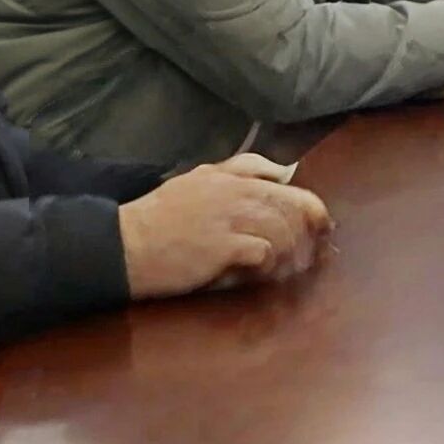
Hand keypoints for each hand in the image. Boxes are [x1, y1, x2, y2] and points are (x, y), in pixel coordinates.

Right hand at [120, 157, 332, 297]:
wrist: (122, 246)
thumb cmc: (157, 219)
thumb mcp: (196, 181)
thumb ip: (239, 171)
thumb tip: (284, 171)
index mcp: (227, 176)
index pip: (283, 179)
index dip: (309, 204)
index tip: (321, 225)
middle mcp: (234, 192)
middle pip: (291, 205)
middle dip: (309, 231)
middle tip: (312, 253)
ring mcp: (229, 218)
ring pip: (283, 230)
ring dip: (288, 253)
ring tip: (281, 268)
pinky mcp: (223, 246)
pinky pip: (264, 252)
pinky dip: (268, 265)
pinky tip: (259, 273)